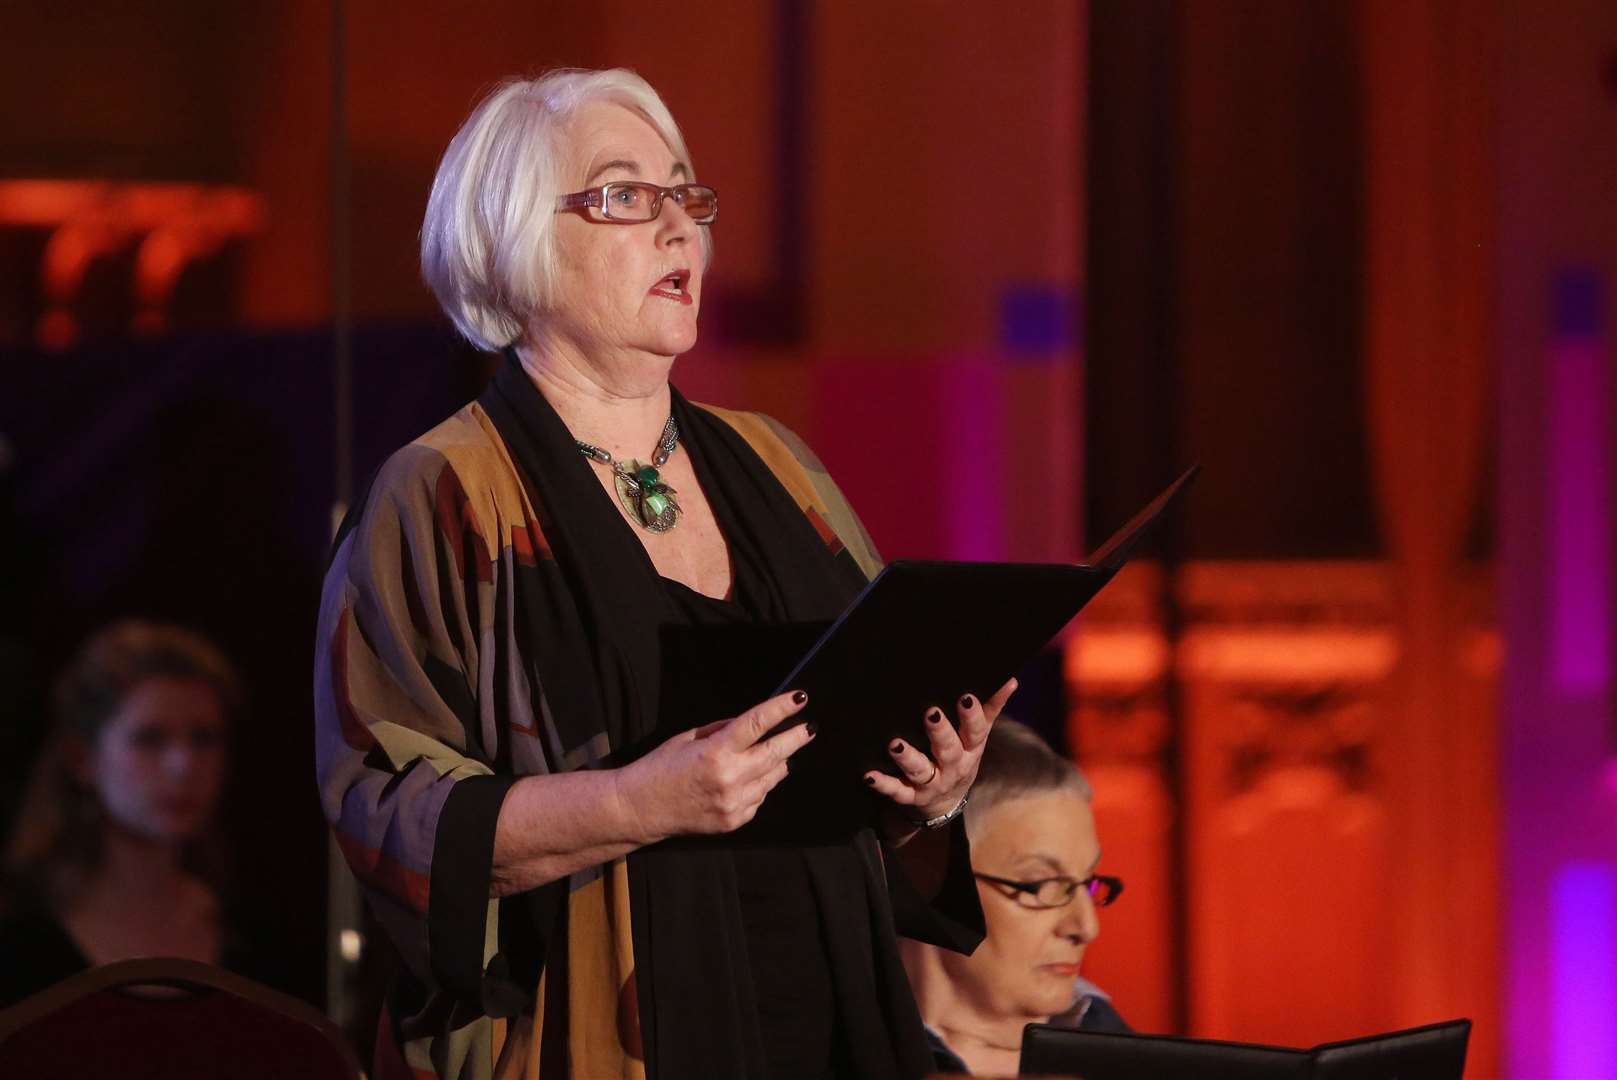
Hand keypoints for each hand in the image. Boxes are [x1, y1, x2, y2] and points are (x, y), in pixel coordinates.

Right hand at [615, 690, 815, 841]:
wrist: (641, 808)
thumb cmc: (661, 767)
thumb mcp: (689, 737)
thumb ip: (724, 730)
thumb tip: (754, 724)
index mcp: (715, 751)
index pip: (757, 724)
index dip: (781, 709)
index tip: (799, 699)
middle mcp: (729, 778)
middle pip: (777, 753)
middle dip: (796, 737)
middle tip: (808, 727)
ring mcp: (734, 803)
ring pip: (773, 777)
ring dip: (777, 762)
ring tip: (770, 753)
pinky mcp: (735, 821)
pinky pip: (760, 797)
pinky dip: (759, 785)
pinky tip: (744, 780)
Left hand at [865, 678, 1017, 822]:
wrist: (945, 803)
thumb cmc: (961, 757)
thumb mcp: (978, 737)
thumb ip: (990, 708)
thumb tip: (1009, 679)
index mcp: (970, 749)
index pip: (975, 732)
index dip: (971, 716)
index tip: (965, 697)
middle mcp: (952, 767)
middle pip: (948, 750)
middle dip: (940, 732)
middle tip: (930, 713)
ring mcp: (931, 783)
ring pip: (920, 771)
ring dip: (907, 758)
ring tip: (894, 744)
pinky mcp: (910, 796)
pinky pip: (897, 791)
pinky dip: (883, 784)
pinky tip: (869, 775)